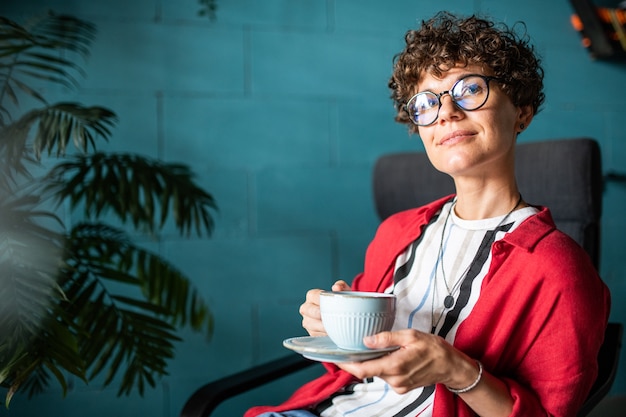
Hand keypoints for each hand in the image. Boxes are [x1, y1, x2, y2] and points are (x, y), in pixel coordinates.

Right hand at [299, 280, 350, 336]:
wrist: (344, 314)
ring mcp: (308, 321)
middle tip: (327, 316)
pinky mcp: (312, 333)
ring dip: (320, 326)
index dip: (319, 299)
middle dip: (317, 313)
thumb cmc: (342, 300)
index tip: (328, 303)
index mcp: (312, 296)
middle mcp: (307, 308)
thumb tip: (336, 287)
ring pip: (309, 324)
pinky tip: (332, 334)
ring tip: (331, 327)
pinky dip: (323, 334)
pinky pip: (315, 334)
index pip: (313, 295)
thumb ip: (342, 286)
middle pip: (307, 310)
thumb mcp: (344, 291)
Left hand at [337, 329, 476, 394]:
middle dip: (357, 359)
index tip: (334, 356)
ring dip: (371, 361)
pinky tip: (384, 354)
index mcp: (395, 366)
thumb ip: (387, 338)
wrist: (451, 366)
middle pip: (367, 370)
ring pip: (376, 372)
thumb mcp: (410, 335)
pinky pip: (385, 375)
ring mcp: (398, 385)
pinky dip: (381, 365)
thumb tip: (366, 339)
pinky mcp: (401, 387)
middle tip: (346, 345)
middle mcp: (394, 379)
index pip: (363, 369)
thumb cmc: (434, 348)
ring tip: (367, 346)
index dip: (346, 364)